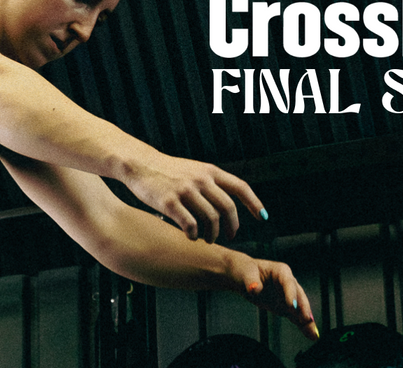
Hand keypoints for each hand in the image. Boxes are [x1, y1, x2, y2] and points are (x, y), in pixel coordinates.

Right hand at [122, 153, 264, 242]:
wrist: (140, 164)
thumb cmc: (167, 171)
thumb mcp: (193, 169)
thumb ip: (210, 182)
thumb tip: (227, 205)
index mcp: (209, 171)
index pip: (241, 187)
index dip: (255, 203)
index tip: (263, 217)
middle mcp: (201, 180)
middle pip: (227, 208)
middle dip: (232, 227)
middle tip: (229, 237)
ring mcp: (185, 190)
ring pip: (211, 219)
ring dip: (212, 234)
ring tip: (208, 239)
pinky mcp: (170, 202)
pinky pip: (190, 225)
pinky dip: (194, 235)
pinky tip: (192, 237)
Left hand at [232, 256, 319, 340]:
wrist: (242, 276)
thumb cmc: (244, 271)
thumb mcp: (245, 273)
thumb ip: (251, 281)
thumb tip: (254, 289)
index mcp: (281, 271)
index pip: (288, 283)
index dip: (291, 294)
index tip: (292, 306)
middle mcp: (288, 283)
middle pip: (298, 296)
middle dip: (303, 309)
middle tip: (307, 321)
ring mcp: (288, 295)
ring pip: (300, 309)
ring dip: (307, 321)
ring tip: (314, 334)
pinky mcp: (285, 306)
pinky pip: (295, 317)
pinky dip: (302, 326)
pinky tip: (310, 335)